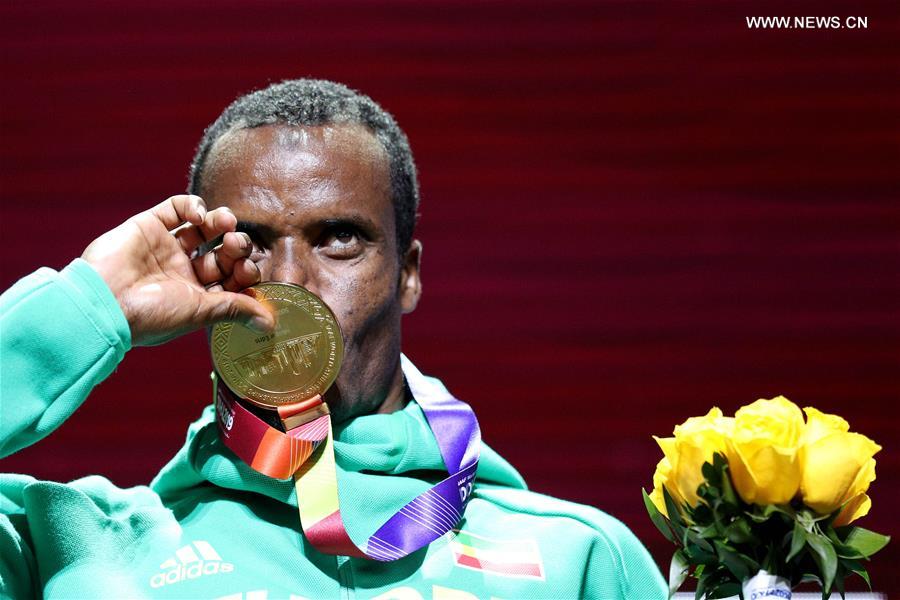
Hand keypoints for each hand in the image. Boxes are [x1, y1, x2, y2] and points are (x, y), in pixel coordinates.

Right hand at [81, 194, 274, 345]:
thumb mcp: (201, 313)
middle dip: (235, 247)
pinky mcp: (148, 226)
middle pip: (221, 253)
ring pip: (203, 228)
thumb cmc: (152, 314)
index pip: (231, 279)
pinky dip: (194, 206)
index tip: (249, 271)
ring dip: (221, 222)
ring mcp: (165, 248)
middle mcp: (181, 272)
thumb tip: (270, 322)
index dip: (245, 273)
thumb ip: (237, 309)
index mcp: (194, 296)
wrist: (104, 300)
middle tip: (236, 244)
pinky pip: (177, 208)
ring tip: (226, 223)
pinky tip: (200, 215)